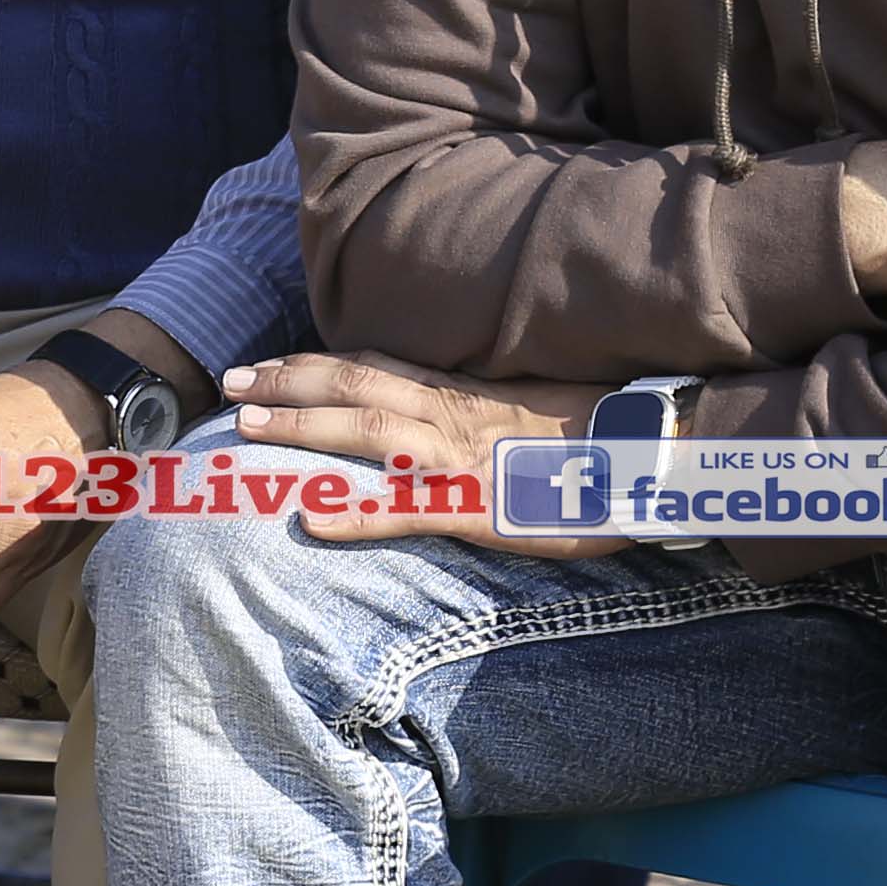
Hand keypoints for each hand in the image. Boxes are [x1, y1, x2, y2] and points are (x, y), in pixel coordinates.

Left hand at [216, 348, 600, 543]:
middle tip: (232, 383)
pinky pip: (405, 510)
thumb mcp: (532, 411)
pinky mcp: (478, 508)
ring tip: (248, 427)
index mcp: (462, 393)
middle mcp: (452, 414)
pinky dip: (354, 516)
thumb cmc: (602, 438)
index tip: (268, 364)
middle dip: (287, 381)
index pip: (375, 365)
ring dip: (302, 426)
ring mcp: (461, 459)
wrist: (655, 453)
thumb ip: (484, 410)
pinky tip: (310, 521)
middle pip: (353, 385)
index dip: (315, 363)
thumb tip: (452, 415)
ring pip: (366, 431)